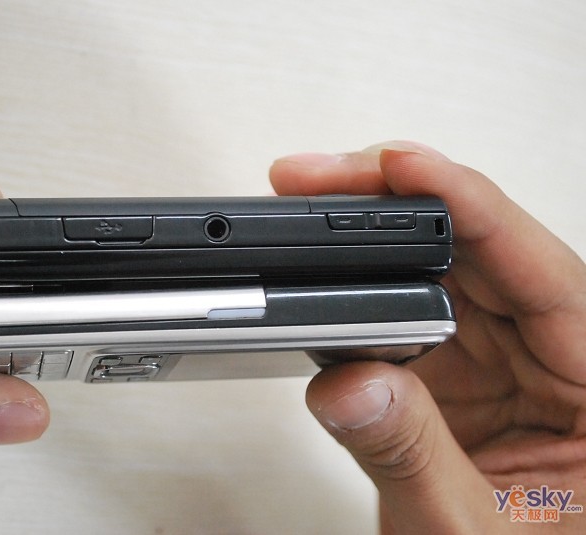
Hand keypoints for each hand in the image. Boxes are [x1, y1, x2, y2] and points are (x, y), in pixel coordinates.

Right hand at [271, 142, 585, 532]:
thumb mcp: (474, 534)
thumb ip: (411, 458)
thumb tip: (346, 383)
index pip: (540, 270)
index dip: (464, 203)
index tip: (397, 166)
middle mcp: (560, 359)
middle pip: (481, 249)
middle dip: (394, 206)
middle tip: (322, 183)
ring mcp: (508, 362)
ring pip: (441, 271)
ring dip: (373, 243)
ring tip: (314, 225)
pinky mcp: (462, 373)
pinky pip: (411, 312)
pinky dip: (362, 294)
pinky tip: (327, 279)